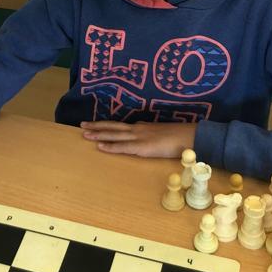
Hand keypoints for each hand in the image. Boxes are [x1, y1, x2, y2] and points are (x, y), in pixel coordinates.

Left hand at [81, 120, 196, 158]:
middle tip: (82, 125)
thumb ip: (151, 135)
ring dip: (98, 134)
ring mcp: (139, 137)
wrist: (190, 137)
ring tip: (85, 134)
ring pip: (114, 134)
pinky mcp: (142, 147)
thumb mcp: (161, 134)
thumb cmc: (179, 137)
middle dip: (97, 126)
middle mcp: (138, 129)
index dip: (106, 125)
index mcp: (142, 127)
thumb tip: (144, 136)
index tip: (95, 125)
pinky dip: (110, 147)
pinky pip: (123, 147)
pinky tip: (100, 146)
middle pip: (113, 127)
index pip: (120, 126)